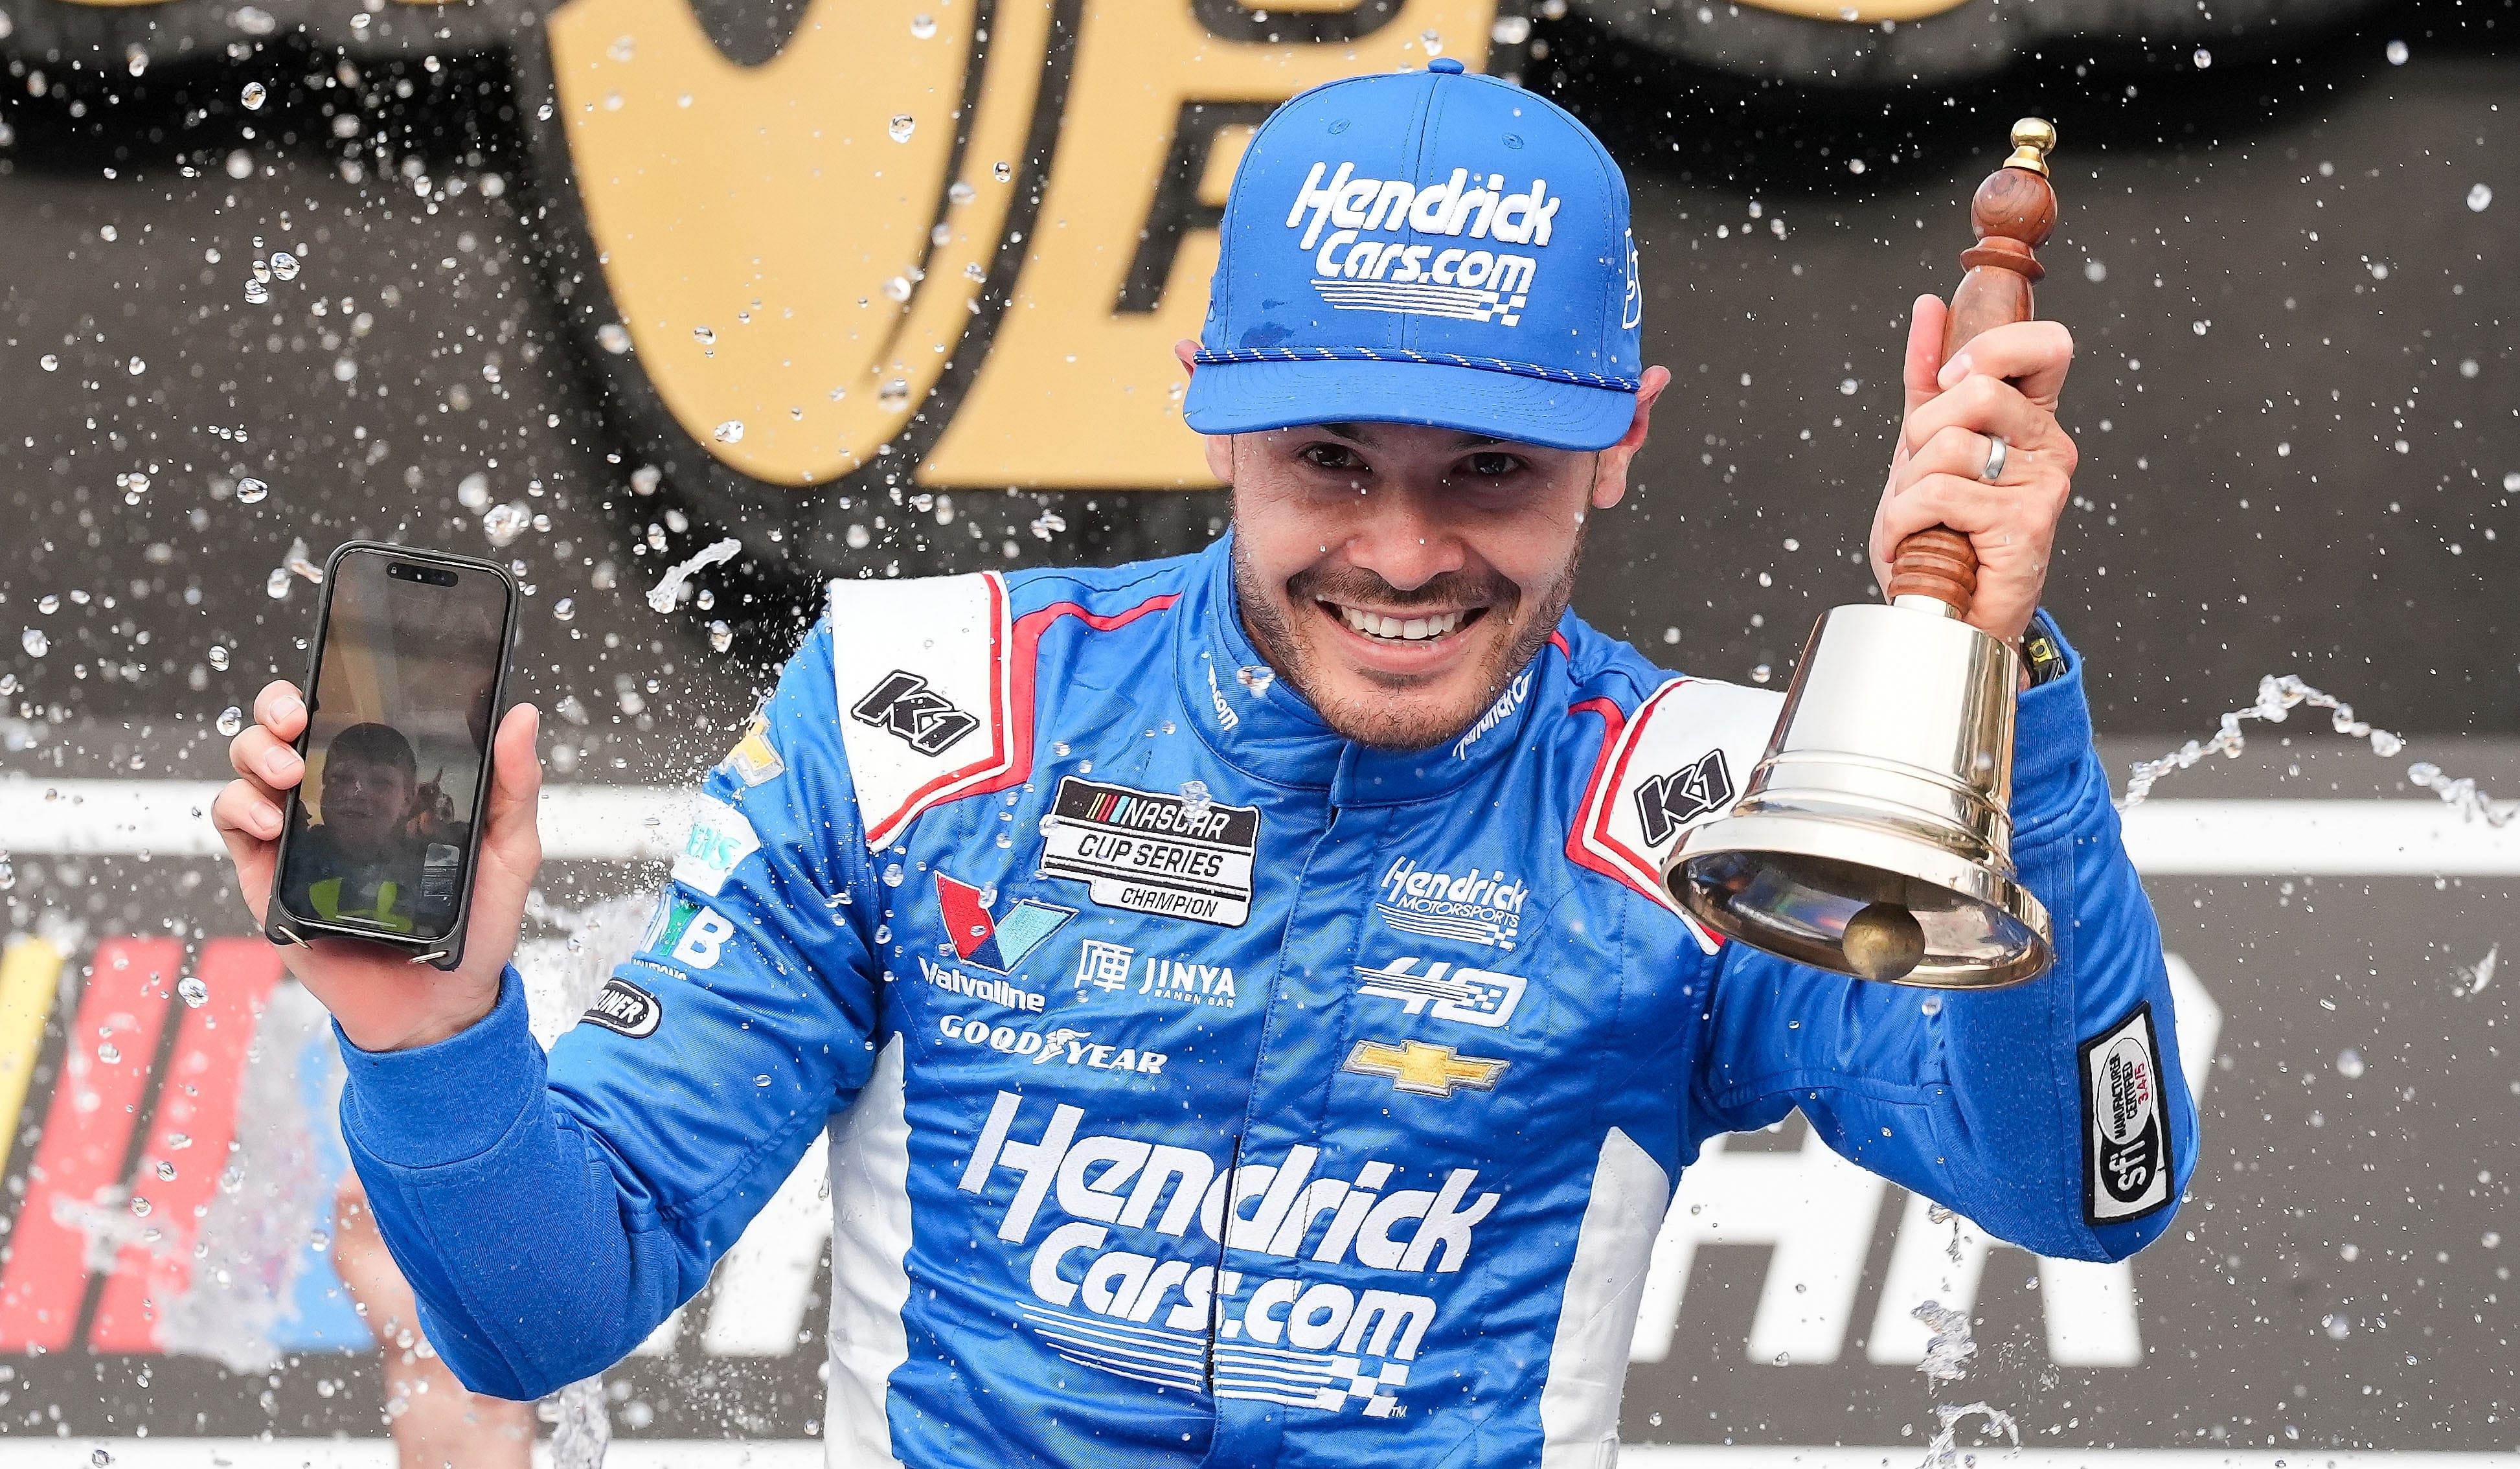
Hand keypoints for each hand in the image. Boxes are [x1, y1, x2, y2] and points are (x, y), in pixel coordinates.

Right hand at [211, 680, 544, 1051]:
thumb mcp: (509, 850)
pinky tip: (272, 820)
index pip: (348, 718)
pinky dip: (240, 809)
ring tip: (288, 772)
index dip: (329, 688)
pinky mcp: (270, 876)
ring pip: (249, 770)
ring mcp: (299, 836)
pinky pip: (234, 826)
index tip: (334, 679)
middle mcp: (335, 802)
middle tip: (298, 719)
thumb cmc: (475, 923)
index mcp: (387, 786)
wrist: (441, 1002)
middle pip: (284, 732)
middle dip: (277, 709)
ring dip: (256, 756)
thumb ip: (514, 785)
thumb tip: (519, 715)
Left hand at [1868, 294, 2077, 647]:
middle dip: (1921, 432)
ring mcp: (2043, 485)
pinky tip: (1915, 542)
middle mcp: (2049, 446)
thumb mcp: (1924, 447)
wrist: (1947, 615)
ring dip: (1907, 486)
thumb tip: (1929, 307)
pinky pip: (1939, 493)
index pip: (2046, 345)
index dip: (1992, 347)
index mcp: (2031, 419)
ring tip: (1918, 518)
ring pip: (1950, 443)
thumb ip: (1926, 380)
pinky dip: (1903, 520)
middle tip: (1919, 473)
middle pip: (1979, 389)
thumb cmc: (1941, 535)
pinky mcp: (2025, 523)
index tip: (1950, 376)